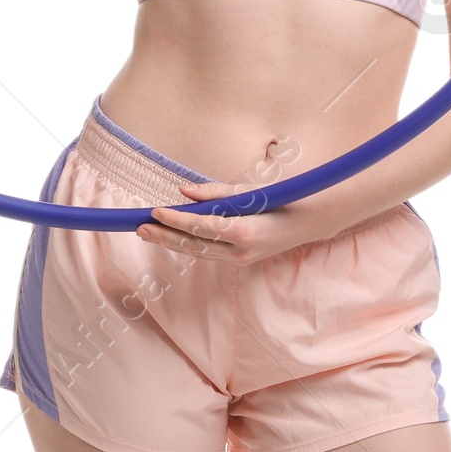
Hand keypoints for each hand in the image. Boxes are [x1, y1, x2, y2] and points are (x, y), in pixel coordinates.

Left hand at [137, 179, 310, 266]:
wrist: (310, 222)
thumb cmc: (282, 199)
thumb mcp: (251, 191)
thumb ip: (216, 193)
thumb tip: (183, 191)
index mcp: (246, 232)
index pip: (201, 228)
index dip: (176, 220)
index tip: (155, 211)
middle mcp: (241, 251)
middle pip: (194, 246)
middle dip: (165, 236)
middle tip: (139, 227)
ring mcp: (240, 259)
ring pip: (198, 253)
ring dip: (171, 242)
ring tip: (147, 233)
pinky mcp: (239, 260)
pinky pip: (208, 253)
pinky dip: (188, 244)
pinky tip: (170, 237)